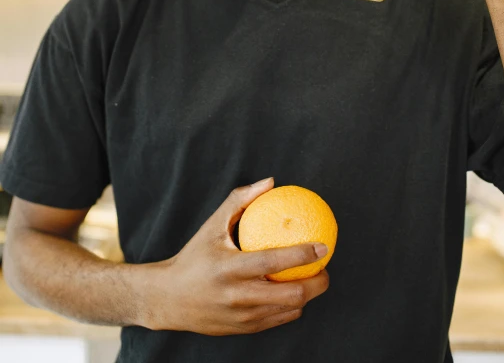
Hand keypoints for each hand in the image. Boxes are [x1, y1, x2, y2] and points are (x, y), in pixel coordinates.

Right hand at [138, 177, 329, 334]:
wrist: (169, 299)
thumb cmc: (195, 256)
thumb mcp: (213, 225)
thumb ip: (240, 200)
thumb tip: (270, 182)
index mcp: (229, 268)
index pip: (274, 262)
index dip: (303, 255)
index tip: (323, 245)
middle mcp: (237, 295)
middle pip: (291, 294)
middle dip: (317, 282)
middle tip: (324, 266)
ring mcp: (242, 316)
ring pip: (289, 309)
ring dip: (308, 295)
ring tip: (314, 278)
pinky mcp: (244, 329)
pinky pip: (279, 319)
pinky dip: (293, 306)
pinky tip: (294, 290)